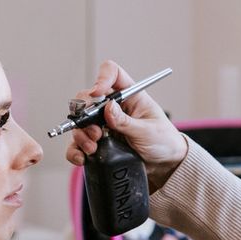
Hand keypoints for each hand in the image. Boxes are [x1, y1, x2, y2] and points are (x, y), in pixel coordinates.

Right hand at [63, 60, 189, 190]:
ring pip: (80, 121)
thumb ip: (127, 121)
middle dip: (85, 114)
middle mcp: (114, 107)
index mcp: (130, 96)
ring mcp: (104, 124)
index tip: (96, 94)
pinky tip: (82, 157)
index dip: (102, 78)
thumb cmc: (163, 141)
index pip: (113, 74)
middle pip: (88, 98)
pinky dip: (76, 150)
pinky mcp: (98, 142)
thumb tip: (108, 108)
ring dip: (81, 134)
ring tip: (93, 147)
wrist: (164, 165)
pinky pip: (79, 143)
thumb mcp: (148, 131)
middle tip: (95, 132)